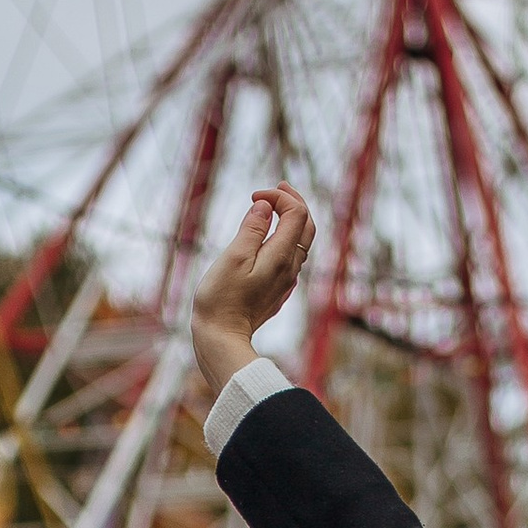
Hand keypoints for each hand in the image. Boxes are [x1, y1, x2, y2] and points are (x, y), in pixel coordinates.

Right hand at [192, 186, 315, 389]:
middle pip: (306, 225)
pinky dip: (285, 238)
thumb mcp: (234, 257)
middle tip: (276, 188)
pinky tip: (270, 237)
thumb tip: (265, 206)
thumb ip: (252, 229)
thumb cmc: (222, 299)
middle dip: (293, 202)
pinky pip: (291, 257)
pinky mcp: (277, 290)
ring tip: (273, 207)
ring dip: (291, 220)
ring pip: (301, 242)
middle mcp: (290, 268)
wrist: (222, 339)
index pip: (296, 213)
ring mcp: (286, 281)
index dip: (279, 197)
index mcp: (282, 256)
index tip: (254, 197)